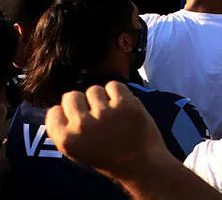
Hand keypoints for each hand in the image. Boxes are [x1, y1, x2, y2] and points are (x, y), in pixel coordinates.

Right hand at [46, 82, 173, 183]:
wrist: (140, 164)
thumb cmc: (108, 158)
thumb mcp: (78, 151)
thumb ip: (67, 130)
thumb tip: (60, 105)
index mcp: (67, 140)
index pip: (53, 112)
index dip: (66, 113)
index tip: (76, 118)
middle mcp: (82, 125)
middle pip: (72, 96)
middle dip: (82, 102)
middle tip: (94, 113)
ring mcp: (104, 113)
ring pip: (93, 89)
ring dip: (101, 98)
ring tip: (111, 114)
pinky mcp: (126, 104)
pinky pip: (114, 85)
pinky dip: (118, 93)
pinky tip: (122, 106)